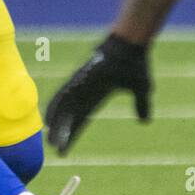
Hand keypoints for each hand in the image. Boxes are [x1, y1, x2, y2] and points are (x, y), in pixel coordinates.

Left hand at [45, 34, 151, 153]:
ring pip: (63, 109)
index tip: (66, 148)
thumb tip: (144, 121)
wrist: (130, 45)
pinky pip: (64, 94)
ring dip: (57, 124)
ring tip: (50, 141)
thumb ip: (141, 105)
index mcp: (96, 97)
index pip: (80, 120)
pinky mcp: (78, 78)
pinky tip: (49, 119)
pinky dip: (56, 106)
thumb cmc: (135, 64)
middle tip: (54, 149)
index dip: (73, 134)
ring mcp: (79, 85)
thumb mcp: (141, 90)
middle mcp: (84, 92)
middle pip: (68, 118)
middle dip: (62, 133)